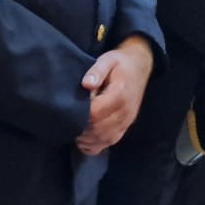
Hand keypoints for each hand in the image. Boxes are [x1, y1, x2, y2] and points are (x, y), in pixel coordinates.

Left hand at [76, 36, 153, 155]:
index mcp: (120, 95)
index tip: (68, 108)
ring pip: (102, 139)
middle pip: (98, 129)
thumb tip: (86, 84)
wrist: (139, 69)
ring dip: (85, 138)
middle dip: (80, 127)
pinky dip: (93, 144)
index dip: (80, 114)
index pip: (96, 113)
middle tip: (66, 120)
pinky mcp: (124, 128)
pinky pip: (107, 143)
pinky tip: (83, 136)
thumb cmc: (120, 64)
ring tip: (72, 128)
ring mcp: (126, 123)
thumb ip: (97, 71)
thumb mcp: (108, 60)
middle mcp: (125, 112)